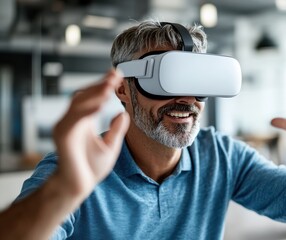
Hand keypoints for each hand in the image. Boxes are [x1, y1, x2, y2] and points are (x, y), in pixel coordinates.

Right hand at [52, 69, 129, 197]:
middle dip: (100, 84)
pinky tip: (100, 105)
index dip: (103, 85)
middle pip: (84, 96)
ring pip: (78, 104)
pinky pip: (74, 120)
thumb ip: (116, 130)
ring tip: (109, 86)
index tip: (117, 75)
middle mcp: (73, 121)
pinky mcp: (64, 137)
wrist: (78, 186)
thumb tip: (122, 113)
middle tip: (115, 75)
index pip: (92, 98)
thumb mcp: (111, 146)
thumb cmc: (90, 168)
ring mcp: (66, 128)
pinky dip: (87, 111)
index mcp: (83, 121)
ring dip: (94, 94)